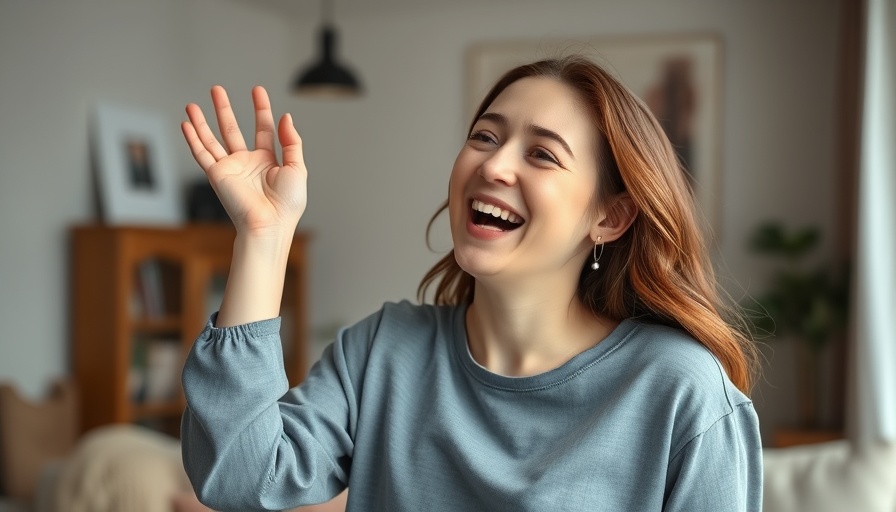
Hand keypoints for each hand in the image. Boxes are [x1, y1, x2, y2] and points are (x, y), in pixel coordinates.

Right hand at [182, 86, 306, 235]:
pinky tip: (186, 124)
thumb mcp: (297, 167)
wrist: (269, 224)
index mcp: (268, 161)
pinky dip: (193, 139)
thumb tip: (286, 117)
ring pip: (212, 139)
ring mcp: (230, 168)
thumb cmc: (287, 204)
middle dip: (224, 109)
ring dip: (201, 121)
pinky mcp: (217, 175)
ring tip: (193, 103)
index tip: (257, 90)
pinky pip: (201, 153)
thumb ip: (291, 141)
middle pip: (232, 129)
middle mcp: (247, 163)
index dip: (261, 109)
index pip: (263, 129)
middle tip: (216, 89)